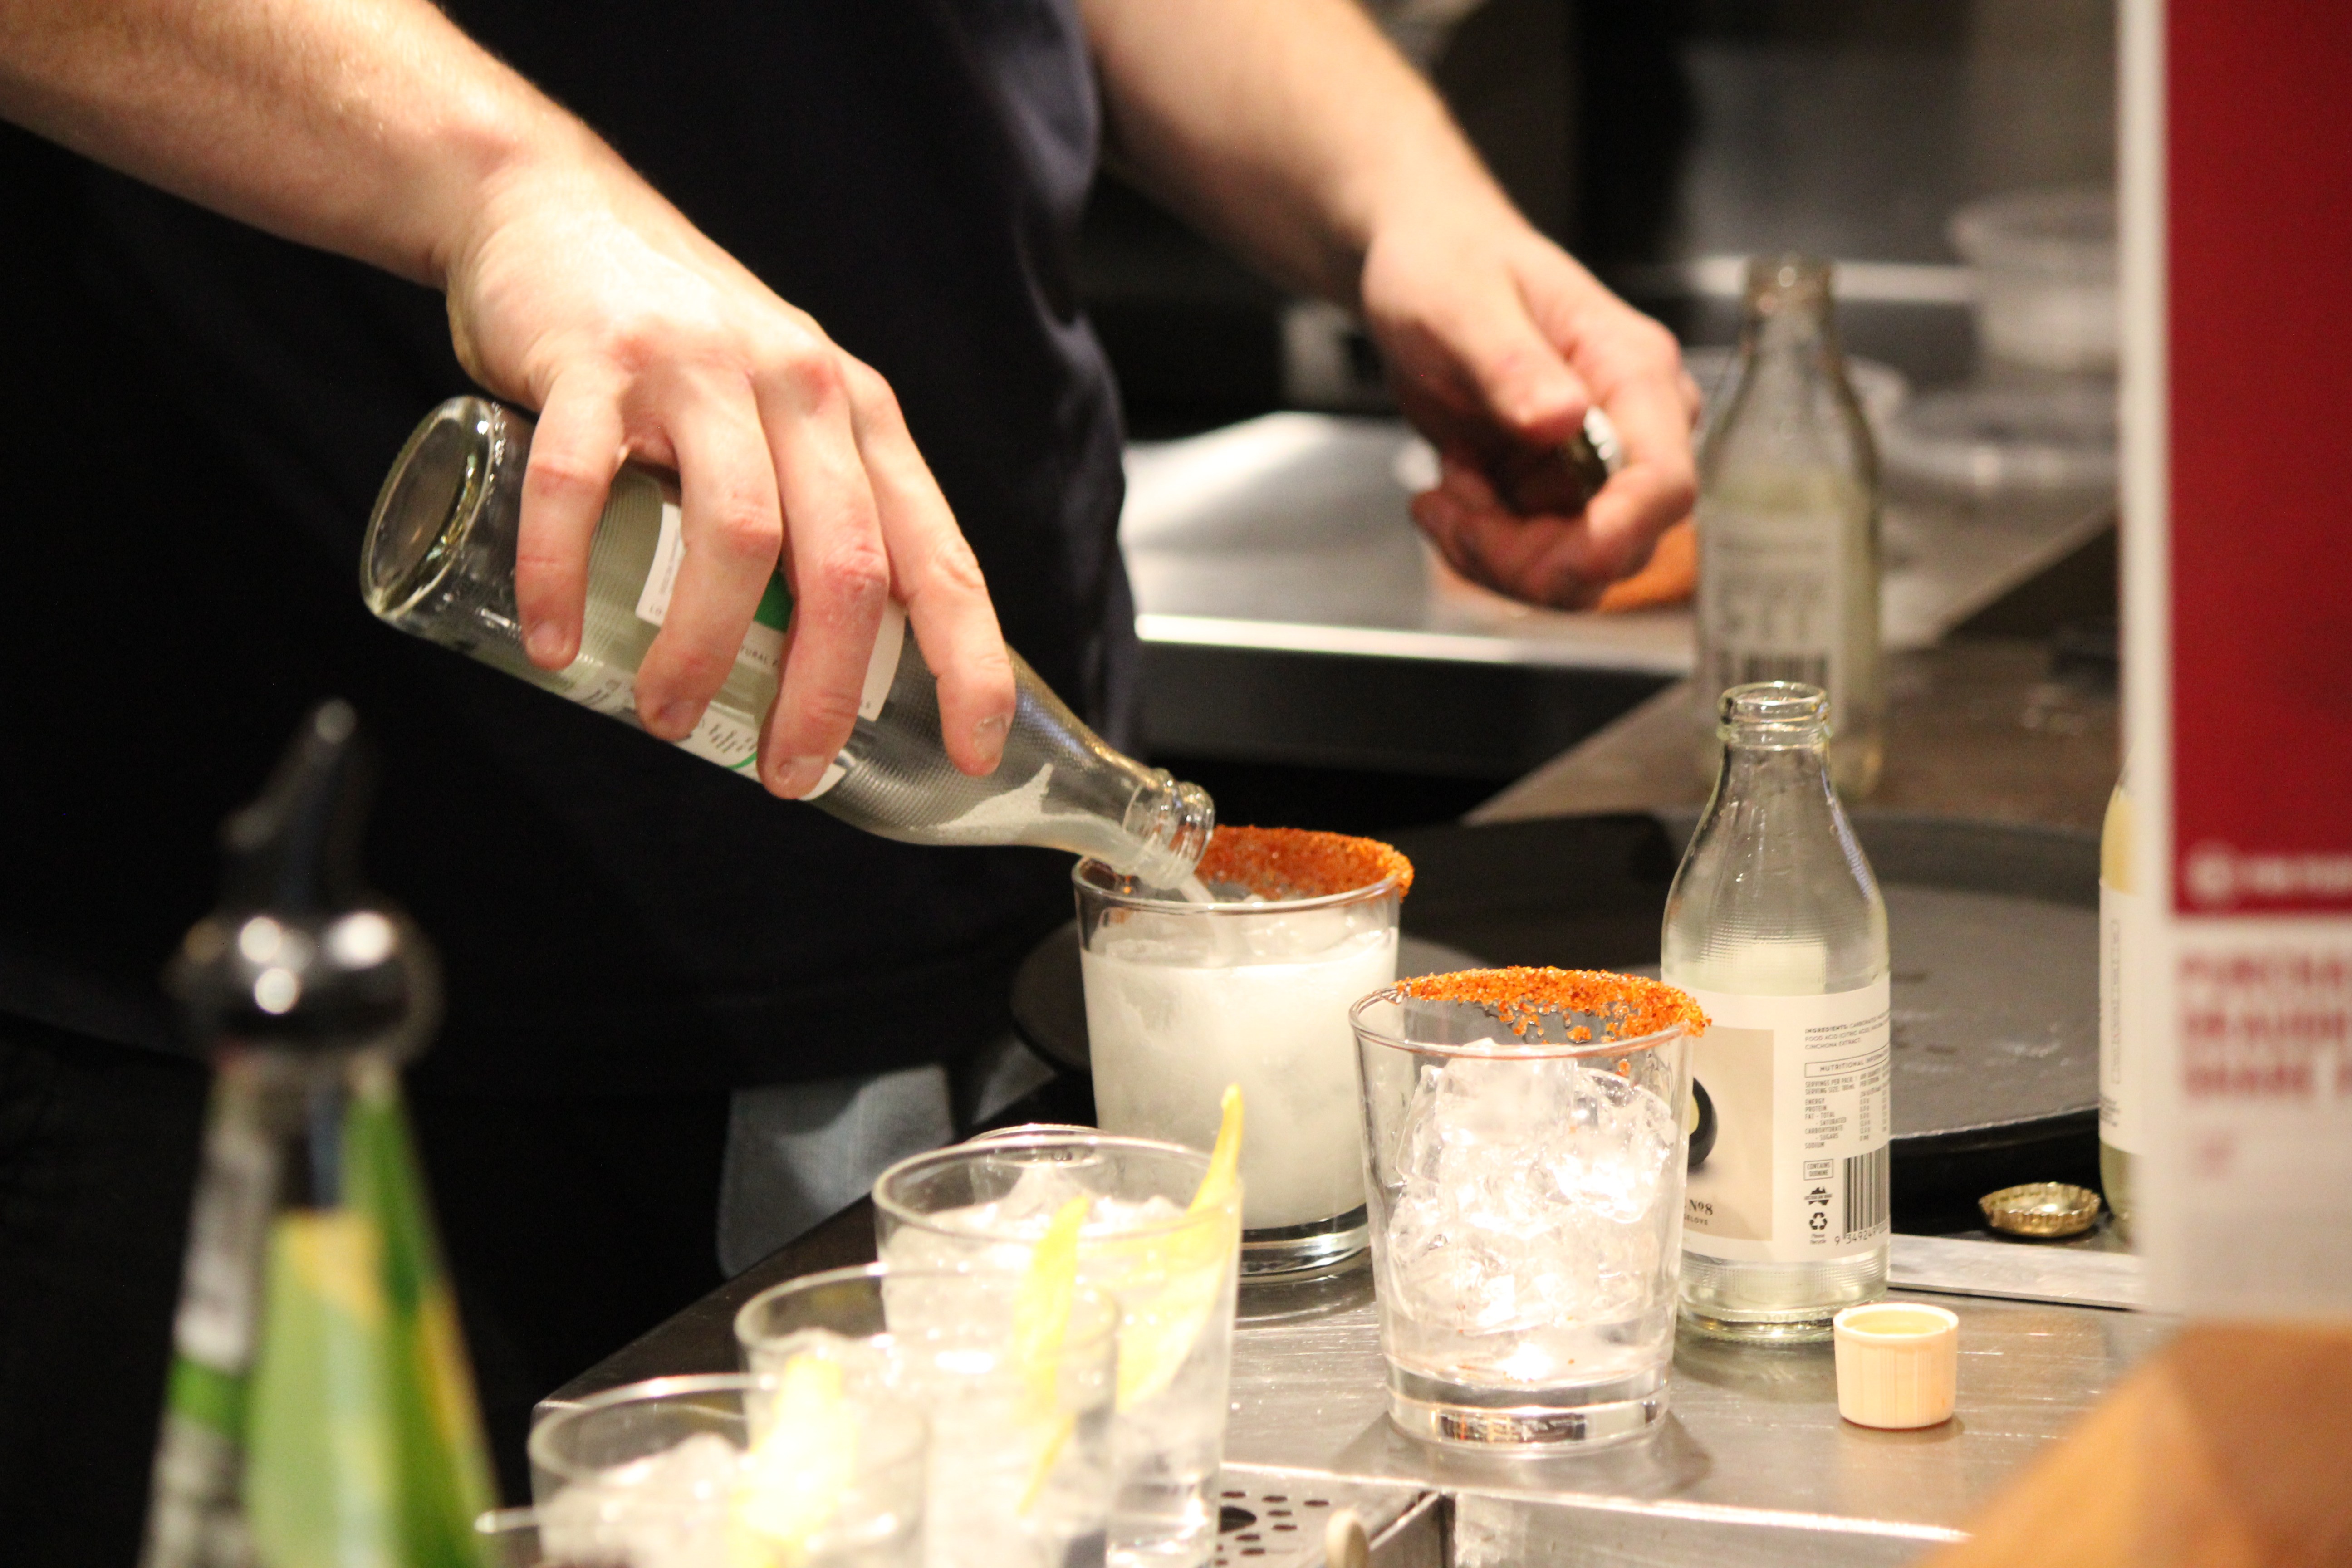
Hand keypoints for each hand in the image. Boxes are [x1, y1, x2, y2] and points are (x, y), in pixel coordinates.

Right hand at [441, 146, 1014, 797]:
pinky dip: (566, 575)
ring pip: (735, 536)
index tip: (970, 753)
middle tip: (786, 774)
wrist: (549, 205)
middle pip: (844, 566)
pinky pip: (580, 487)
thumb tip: (837, 670)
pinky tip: (559, 646)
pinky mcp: (592, 362)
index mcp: (863, 421)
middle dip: (823, 691)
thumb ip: (817, 514)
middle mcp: (801, 391)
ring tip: (668, 721)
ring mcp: (698, 372)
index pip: (940, 559)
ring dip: (702, 650)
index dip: (969, 664)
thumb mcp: (787, 417)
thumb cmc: (681, 349)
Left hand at [1363, 196, 1699, 608]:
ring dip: (1493, 555)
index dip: (1613, 538)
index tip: (1535, 557)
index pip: (1664, 483)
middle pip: (1617, 547)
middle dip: (1524, 557)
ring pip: (1574, 570)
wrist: (1427, 269)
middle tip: (1443, 505)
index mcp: (1634, 372)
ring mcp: (1600, 470)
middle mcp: (1635, 429)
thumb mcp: (1461, 304)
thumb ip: (1511, 362)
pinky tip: (1445, 494)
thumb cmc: (1448, 267)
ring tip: (1441, 490)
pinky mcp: (1561, 495)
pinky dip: (1481, 547)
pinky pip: (1538, 561)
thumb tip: (1563, 419)